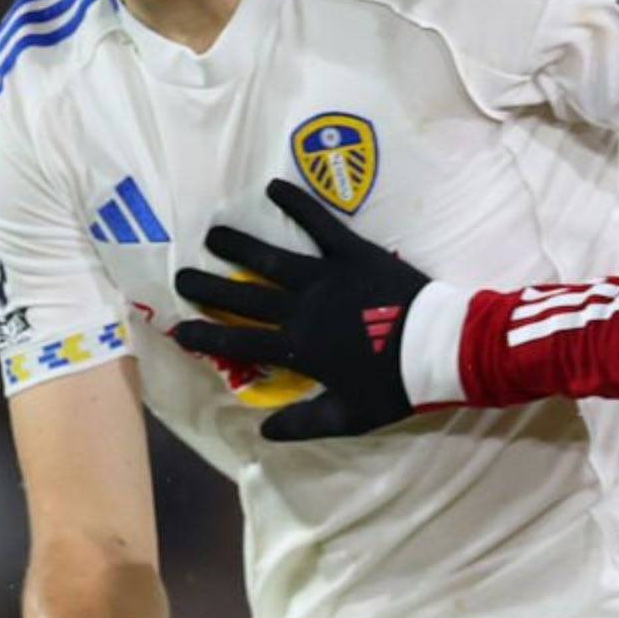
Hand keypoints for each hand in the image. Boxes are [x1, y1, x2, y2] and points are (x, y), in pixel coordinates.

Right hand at [172, 179, 432, 441]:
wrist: (439, 349)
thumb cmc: (396, 384)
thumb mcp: (350, 417)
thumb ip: (305, 424)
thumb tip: (263, 432)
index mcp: (300, 348)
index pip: (241, 343)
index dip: (207, 337)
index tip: (179, 330)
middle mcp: (302, 308)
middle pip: (245, 296)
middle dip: (209, 287)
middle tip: (181, 275)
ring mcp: (326, 276)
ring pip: (271, 258)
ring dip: (239, 245)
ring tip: (212, 234)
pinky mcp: (353, 252)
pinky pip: (320, 224)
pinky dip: (297, 203)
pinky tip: (272, 185)